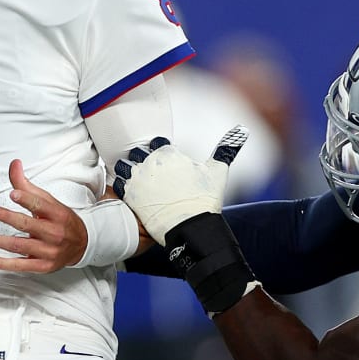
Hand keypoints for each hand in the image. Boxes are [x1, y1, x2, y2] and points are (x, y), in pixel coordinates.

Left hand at [0, 160, 87, 272]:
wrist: (82, 245)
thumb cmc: (62, 221)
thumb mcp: (49, 201)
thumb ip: (27, 185)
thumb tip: (14, 164)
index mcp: (57, 215)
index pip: (41, 205)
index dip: (26, 199)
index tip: (13, 193)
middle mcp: (54, 234)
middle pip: (27, 225)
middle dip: (7, 217)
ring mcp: (47, 252)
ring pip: (18, 246)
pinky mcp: (42, 266)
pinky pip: (18, 266)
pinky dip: (1, 263)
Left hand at [112, 128, 246, 241]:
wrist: (192, 229)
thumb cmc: (205, 201)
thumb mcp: (217, 171)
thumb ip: (226, 148)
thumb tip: (241, 131)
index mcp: (167, 153)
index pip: (157, 143)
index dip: (162, 153)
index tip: (167, 165)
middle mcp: (149, 163)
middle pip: (138, 153)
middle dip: (144, 160)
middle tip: (154, 176)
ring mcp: (137, 179)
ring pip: (124, 166)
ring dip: (130, 171)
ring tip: (141, 184)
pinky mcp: (129, 196)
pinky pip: (117, 184)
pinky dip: (122, 187)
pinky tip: (132, 194)